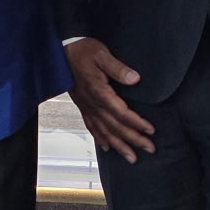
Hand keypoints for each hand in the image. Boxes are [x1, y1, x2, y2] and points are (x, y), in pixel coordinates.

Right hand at [66, 36, 155, 161]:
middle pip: (115, 127)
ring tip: (132, 158)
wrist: (59, 53)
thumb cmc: (82, 52)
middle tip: (150, 149)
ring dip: (119, 146)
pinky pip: (91, 127)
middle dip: (133, 139)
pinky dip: (100, 139)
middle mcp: (93, 104)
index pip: (122, 113)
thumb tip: (135, 79)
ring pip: (104, 131)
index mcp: (99, 92)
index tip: (150, 130)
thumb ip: (118, 68)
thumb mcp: (101, 54)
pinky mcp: (82, 106)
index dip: (137, 123)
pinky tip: (107, 147)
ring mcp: (87, 107)